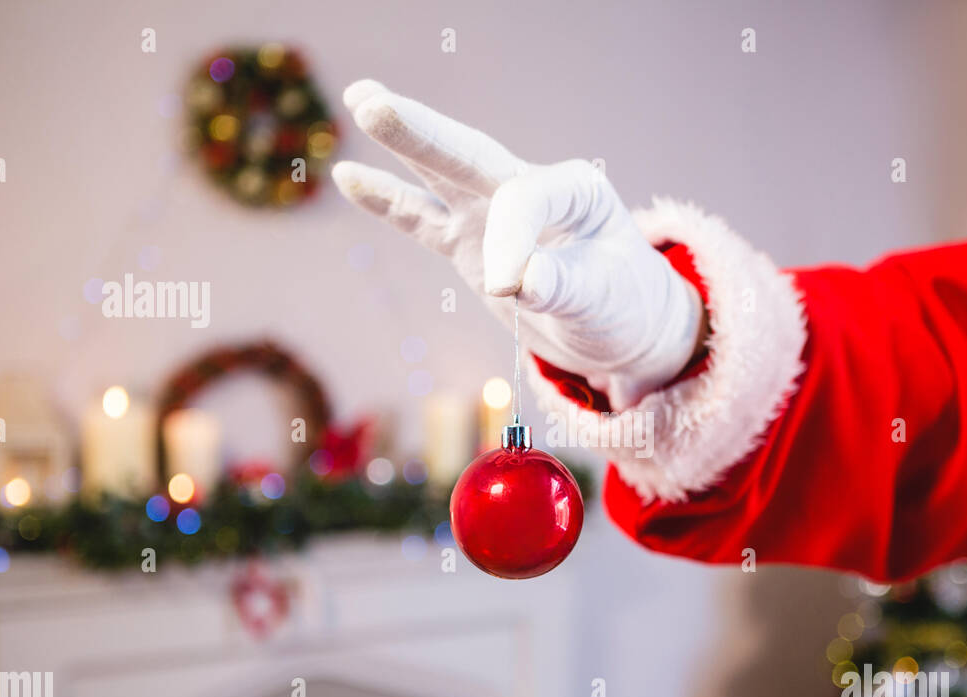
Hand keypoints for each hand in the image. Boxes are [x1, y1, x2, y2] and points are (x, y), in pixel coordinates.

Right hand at [332, 79, 702, 409]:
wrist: (617, 328)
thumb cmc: (621, 306)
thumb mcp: (604, 300)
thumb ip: (563, 286)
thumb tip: (516, 281)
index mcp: (574, 190)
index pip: (523, 198)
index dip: (509, 239)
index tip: (509, 289)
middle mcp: (529, 188)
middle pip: (470, 155)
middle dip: (424, 132)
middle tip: (374, 104)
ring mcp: (492, 213)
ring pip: (441, 173)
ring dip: (403, 141)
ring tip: (360, 98)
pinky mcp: (468, 243)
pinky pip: (421, 219)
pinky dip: (387, 200)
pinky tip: (346, 175)